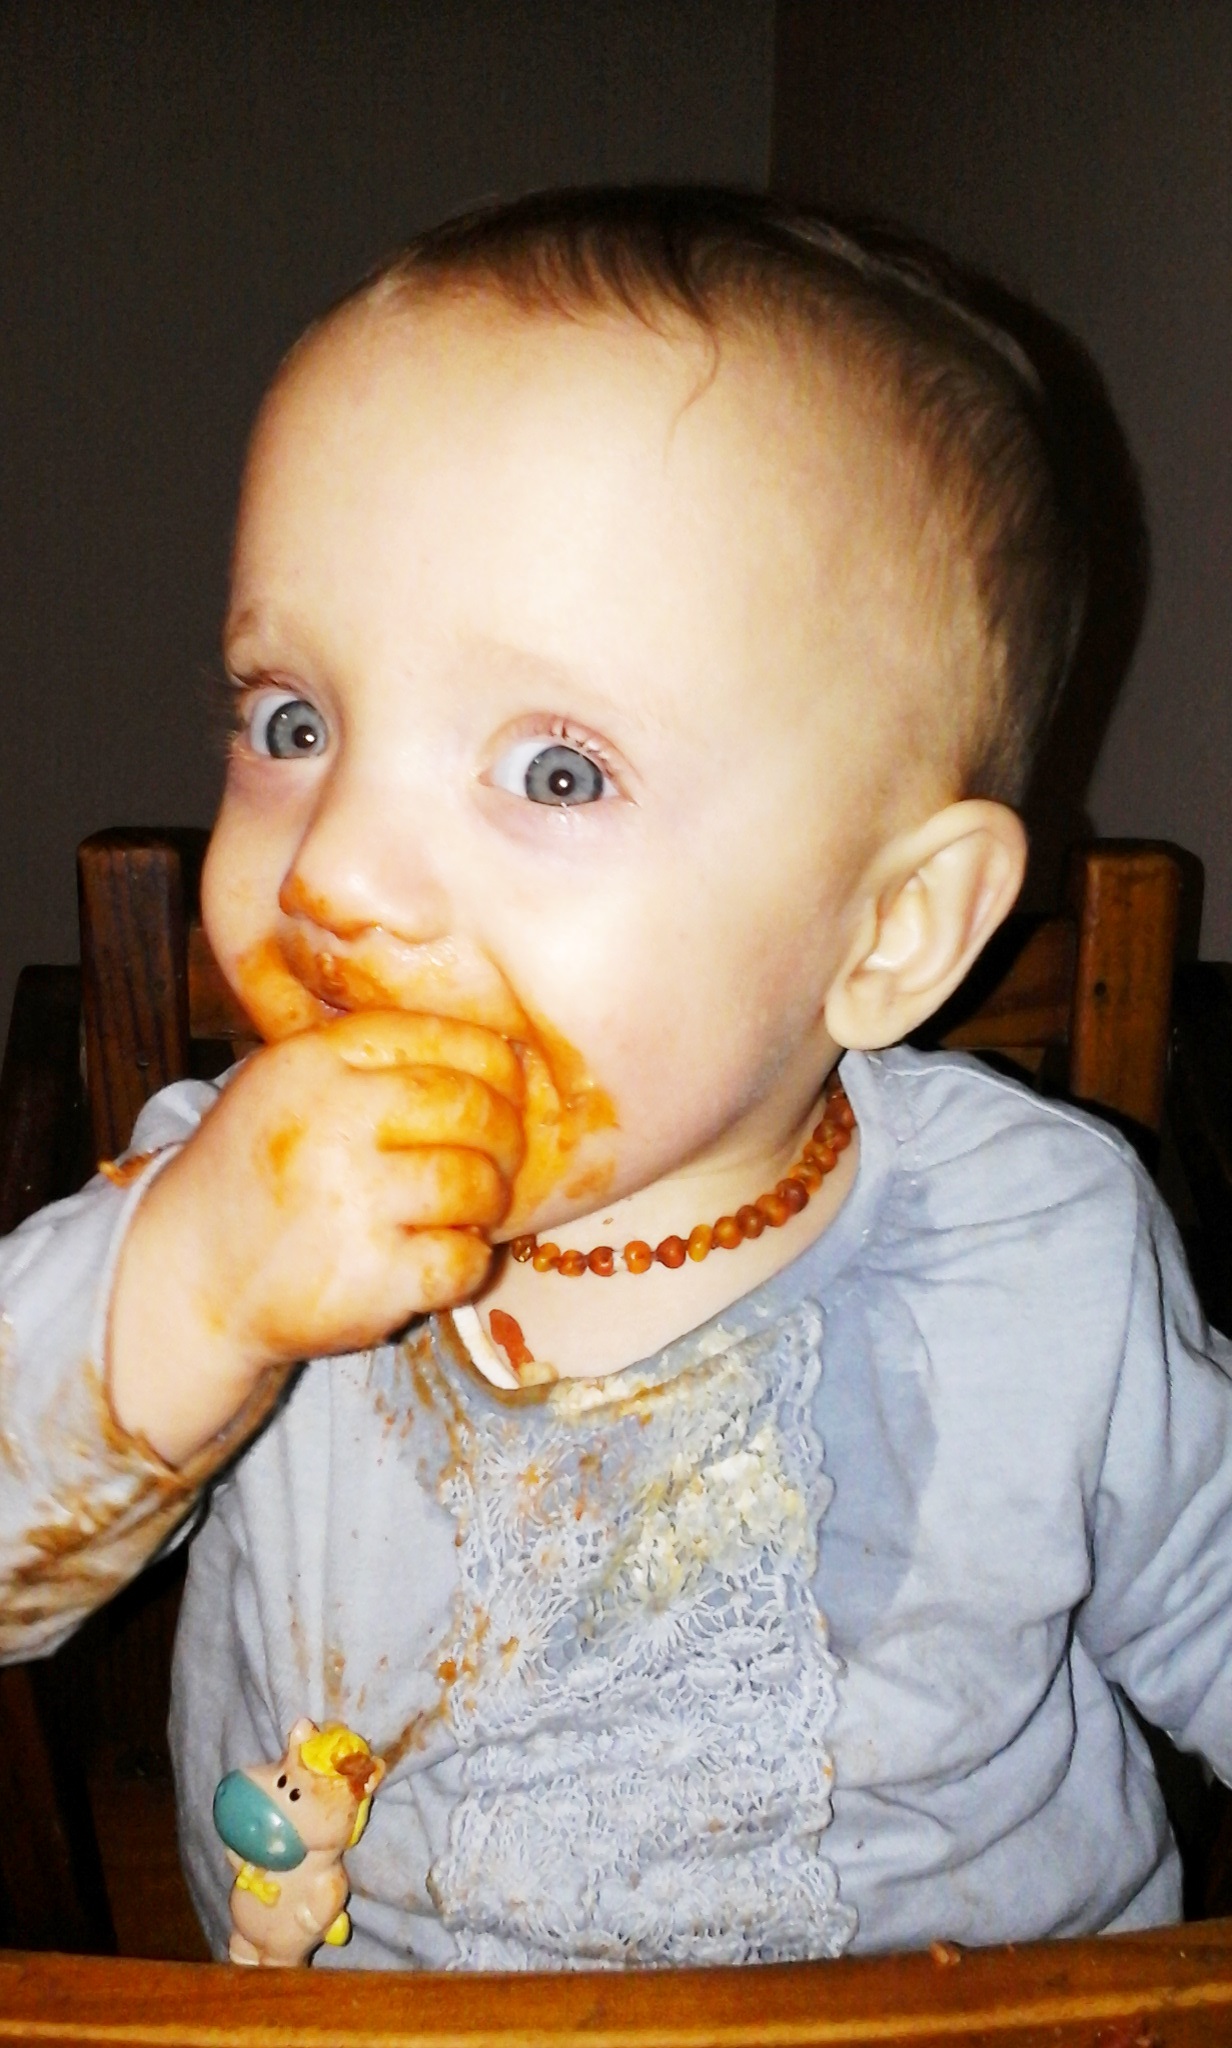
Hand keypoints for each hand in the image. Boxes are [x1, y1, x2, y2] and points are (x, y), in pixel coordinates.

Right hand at [107, 1011, 524, 1463]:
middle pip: (471, 1107)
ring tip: (469, 1208)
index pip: (441, 1037)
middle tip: (503, 1155)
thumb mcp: (286, 1087)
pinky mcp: (368, 1279)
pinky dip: (470, 1261)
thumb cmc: (257, 1175)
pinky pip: (464, 1260)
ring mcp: (349, 1204)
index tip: (503, 1088)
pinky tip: (446, 1256)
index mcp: (312, 1064)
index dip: (493, 1063)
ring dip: (490, 1199)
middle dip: (506, 1133)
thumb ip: (369, 1061)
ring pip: (477, 1183)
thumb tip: (497, 1054)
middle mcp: (330, 1124)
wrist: (188, 1275)